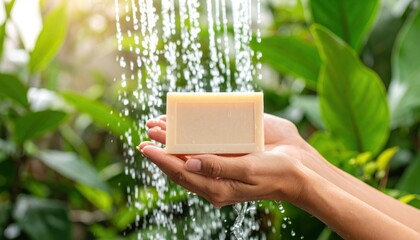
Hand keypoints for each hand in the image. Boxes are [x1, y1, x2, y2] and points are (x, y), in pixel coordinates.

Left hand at [143, 114, 329, 179]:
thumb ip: (220, 168)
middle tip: (147, 132)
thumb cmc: (277, 173)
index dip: (162, 160)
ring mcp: (221, 165)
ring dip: (173, 141)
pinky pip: (205, 146)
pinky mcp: (229, 153)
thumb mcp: (250, 171)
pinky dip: (191, 136)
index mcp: (217, 188)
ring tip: (157, 125)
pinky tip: (183, 126)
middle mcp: (214, 177)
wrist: (299, 170)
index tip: (146, 147)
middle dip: (163, 149)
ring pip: (190, 154)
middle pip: (181, 164)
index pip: (182, 174)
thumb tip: (190, 163)